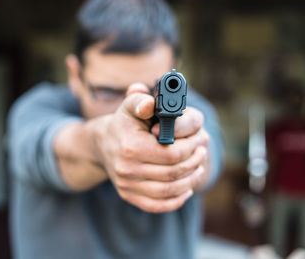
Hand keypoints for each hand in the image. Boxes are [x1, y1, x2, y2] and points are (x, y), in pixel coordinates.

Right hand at [92, 83, 208, 212]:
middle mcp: (127, 169)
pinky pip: (156, 205)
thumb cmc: (123, 122)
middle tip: (202, 152)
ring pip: (168, 191)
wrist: (102, 143)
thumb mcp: (130, 106)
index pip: (172, 153)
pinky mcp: (127, 195)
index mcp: (131, 146)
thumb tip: (150, 104)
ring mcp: (126, 185)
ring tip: (197, 168)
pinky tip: (186, 189)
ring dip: (189, 181)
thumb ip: (141, 100)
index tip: (201, 140)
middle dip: (194, 162)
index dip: (191, 148)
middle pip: (173, 173)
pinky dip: (176, 200)